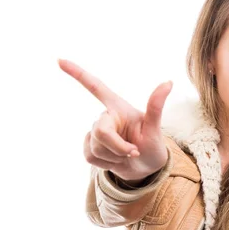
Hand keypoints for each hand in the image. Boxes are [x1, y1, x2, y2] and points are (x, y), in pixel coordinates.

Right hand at [58, 59, 171, 181]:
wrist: (146, 169)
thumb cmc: (153, 146)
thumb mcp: (155, 128)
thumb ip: (155, 106)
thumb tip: (168, 82)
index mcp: (118, 107)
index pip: (95, 87)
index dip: (77, 73)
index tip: (59, 60)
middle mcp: (105, 117)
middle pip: (100, 131)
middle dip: (117, 147)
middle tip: (134, 151)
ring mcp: (96, 132)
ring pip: (95, 147)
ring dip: (114, 156)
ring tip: (126, 155)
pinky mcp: (90, 147)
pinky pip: (90, 156)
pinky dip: (105, 163)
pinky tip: (114, 160)